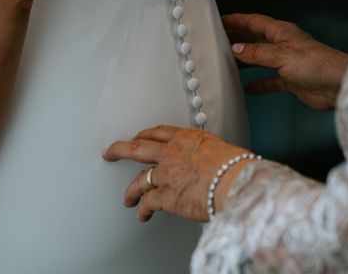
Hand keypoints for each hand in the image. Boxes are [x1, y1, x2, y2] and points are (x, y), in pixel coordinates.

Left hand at [103, 126, 254, 222]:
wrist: (237, 182)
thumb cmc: (237, 167)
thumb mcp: (220, 148)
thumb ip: (205, 152)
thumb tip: (208, 160)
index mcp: (187, 138)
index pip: (159, 133)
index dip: (145, 135)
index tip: (138, 137)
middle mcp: (172, 153)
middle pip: (138, 148)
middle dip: (120, 149)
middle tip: (110, 151)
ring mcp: (166, 174)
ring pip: (139, 180)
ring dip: (131, 191)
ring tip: (128, 199)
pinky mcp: (166, 196)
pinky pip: (148, 203)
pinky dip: (143, 210)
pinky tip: (142, 215)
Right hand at [222, 13, 347, 110]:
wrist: (338, 85)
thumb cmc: (317, 64)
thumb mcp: (281, 55)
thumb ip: (257, 52)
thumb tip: (237, 48)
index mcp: (282, 32)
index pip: (254, 22)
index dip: (236, 20)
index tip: (220, 20)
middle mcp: (284, 45)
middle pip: (255, 39)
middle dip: (237, 39)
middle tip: (218, 41)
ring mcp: (288, 62)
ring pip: (261, 59)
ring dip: (246, 61)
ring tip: (228, 63)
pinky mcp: (292, 80)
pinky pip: (271, 80)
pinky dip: (259, 83)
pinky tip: (249, 88)